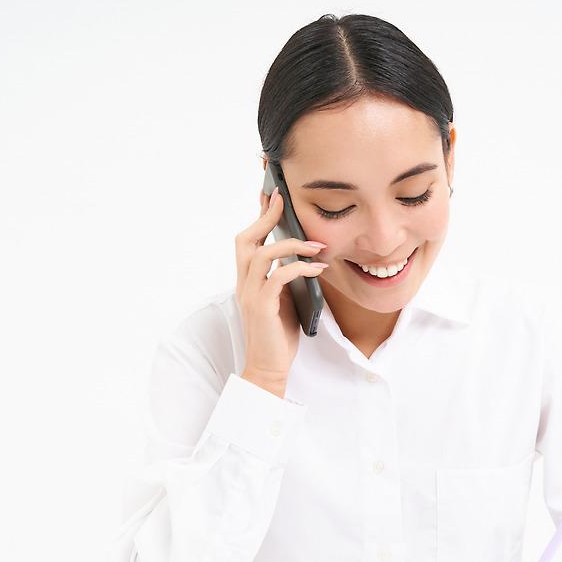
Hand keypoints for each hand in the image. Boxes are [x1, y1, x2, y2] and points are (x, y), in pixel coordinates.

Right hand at [234, 188, 326, 396]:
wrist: (269, 368)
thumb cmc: (278, 335)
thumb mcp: (285, 299)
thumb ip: (286, 278)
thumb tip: (303, 257)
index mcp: (248, 279)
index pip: (249, 240)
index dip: (259, 215)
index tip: (272, 193)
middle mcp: (244, 283)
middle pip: (246, 239)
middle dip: (266, 217)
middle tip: (284, 200)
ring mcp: (251, 295)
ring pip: (261, 254)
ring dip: (290, 244)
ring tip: (315, 245)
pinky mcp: (262, 307)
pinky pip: (277, 277)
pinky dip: (298, 268)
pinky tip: (317, 269)